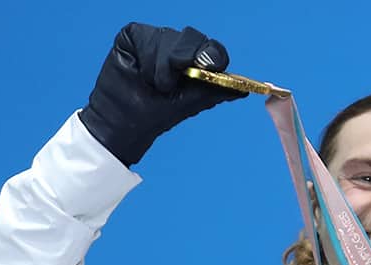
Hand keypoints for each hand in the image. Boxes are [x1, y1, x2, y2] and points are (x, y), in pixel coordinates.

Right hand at [78, 22, 243, 165]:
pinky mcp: (134, 36)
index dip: (211, 54)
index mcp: (195, 61)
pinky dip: (144, 58)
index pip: (211, 48)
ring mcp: (155, 40)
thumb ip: (215, 91)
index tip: (209, 65)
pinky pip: (144, 35)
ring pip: (167, 37)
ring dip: (160, 68)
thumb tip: (245, 90)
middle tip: (169, 85)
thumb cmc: (156, 115)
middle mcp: (177, 47)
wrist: (125, 123)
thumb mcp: (191, 103)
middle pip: (191, 38)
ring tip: (153, 85)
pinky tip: (140, 73)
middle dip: (182, 61)